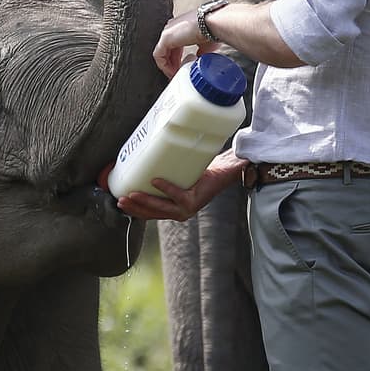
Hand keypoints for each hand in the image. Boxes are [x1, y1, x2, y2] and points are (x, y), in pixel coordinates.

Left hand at [116, 148, 247, 220]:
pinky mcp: (167, 208)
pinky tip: (124, 202)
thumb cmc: (218, 172)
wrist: (216, 178)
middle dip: (142, 203)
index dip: (168, 189)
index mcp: (195, 201)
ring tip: (121, 201)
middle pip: (160, 208)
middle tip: (128, 195)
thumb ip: (236, 164)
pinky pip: (150, 211)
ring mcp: (174, 211)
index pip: (180, 197)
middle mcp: (184, 210)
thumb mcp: (226, 168)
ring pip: (152, 213)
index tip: (154, 180)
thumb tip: (248, 158)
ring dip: (135, 208)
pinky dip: (137, 207)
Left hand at [152, 12, 220, 77]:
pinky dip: (163, 65)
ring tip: (174, 75)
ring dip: (167, 66)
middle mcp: (173, 28)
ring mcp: (168, 31)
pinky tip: (171, 72)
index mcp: (182, 27)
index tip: (182, 67)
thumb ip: (200, 51)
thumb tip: (199, 58)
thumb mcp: (206, 44)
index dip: (177, 58)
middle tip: (177, 73)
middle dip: (172, 63)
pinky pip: (159, 55)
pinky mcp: (165, 37)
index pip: (175, 45)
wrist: (213, 23)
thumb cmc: (213, 29)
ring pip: (162, 53)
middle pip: (167, 49)